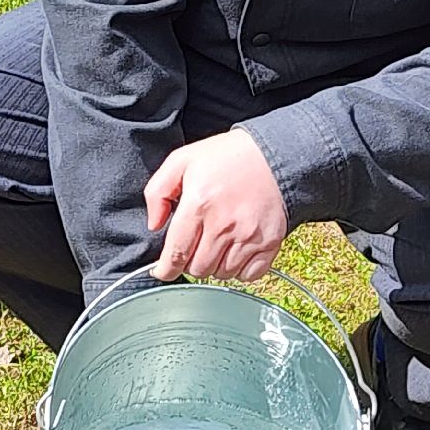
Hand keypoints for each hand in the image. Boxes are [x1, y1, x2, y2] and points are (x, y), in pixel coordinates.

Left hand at [145, 128, 287, 281]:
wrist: (274, 155)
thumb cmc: (227, 157)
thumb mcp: (182, 161)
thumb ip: (158, 191)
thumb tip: (155, 224)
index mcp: (198, 204)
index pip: (176, 254)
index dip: (166, 269)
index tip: (164, 271)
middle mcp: (223, 225)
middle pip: (198, 269)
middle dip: (191, 262)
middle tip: (195, 246)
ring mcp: (248, 237)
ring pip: (222, 274)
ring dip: (215, 265)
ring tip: (216, 244)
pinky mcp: (269, 243)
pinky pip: (248, 275)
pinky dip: (239, 270)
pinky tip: (235, 252)